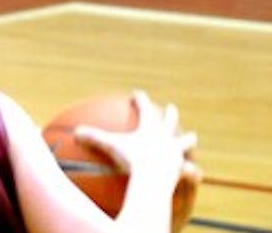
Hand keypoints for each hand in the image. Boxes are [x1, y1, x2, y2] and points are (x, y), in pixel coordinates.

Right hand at [74, 91, 196, 183]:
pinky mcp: (181, 167)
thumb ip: (94, 138)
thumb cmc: (133, 159)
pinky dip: (192, 172)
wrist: (154, 177)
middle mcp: (165, 135)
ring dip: (187, 139)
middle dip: (170, 113)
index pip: (145, 107)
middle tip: (171, 108)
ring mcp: (175, 151)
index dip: (140, 100)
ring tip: (191, 137)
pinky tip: (196, 175)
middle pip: (169, 120)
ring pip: (184, 141)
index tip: (137, 94)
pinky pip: (189, 170)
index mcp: (150, 127)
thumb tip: (75, 132)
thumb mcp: (110, 146)